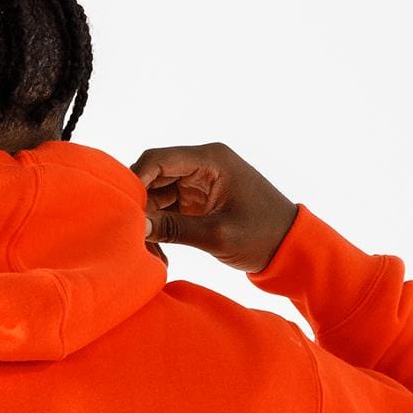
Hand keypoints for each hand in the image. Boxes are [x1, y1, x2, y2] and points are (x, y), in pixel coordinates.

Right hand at [128, 142, 297, 274]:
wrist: (290, 247)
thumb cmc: (262, 235)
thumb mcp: (217, 235)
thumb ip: (175, 229)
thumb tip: (138, 227)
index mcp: (210, 160)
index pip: (158, 159)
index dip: (134, 180)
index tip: (122, 210)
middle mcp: (202, 165)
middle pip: (153, 178)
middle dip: (141, 208)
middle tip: (135, 238)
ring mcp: (199, 183)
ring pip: (157, 196)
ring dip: (150, 223)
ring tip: (153, 253)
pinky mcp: (197, 202)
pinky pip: (168, 210)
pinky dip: (161, 230)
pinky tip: (161, 253)